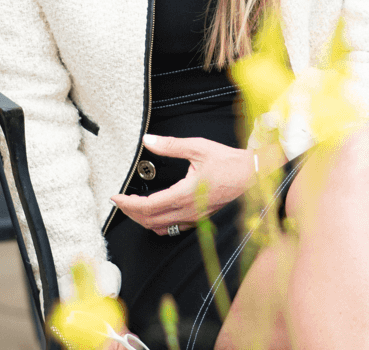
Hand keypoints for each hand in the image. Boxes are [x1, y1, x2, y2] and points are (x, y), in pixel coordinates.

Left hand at [110, 134, 254, 234]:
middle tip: (120, 201)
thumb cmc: (228, 162)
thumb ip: (170, 145)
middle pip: (150, 220)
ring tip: (133, 207)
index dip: (128, 204)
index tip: (116, 197)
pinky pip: (174, 228)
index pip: (147, 206)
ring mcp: (194, 218)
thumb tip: (148, 140)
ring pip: (160, 227)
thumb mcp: (197, 147)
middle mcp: (188, 211)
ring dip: (143, 219)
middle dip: (130, 212)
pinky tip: (155, 213)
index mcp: (184, 194)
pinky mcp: (200, 219)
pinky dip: (158, 223)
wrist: (251, 175)